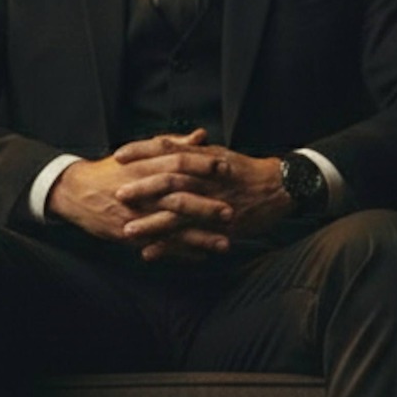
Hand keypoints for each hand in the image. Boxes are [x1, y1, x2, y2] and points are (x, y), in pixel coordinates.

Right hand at [46, 131, 233, 256]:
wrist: (76, 192)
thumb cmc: (112, 170)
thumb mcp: (139, 152)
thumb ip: (171, 143)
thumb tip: (201, 135)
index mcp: (143, 166)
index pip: (177, 162)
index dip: (203, 165)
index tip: (227, 168)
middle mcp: (141, 190)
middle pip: (177, 197)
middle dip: (206, 206)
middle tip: (231, 211)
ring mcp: (136, 214)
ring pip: (171, 226)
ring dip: (199, 237)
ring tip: (224, 244)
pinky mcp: (129, 234)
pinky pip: (159, 245)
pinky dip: (181, 252)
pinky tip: (201, 256)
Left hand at [111, 132, 291, 261]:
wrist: (279, 188)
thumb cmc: (245, 170)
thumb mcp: (218, 154)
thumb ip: (192, 150)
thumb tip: (167, 143)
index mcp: (204, 158)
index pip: (167, 150)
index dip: (141, 152)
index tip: (117, 155)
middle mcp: (207, 179)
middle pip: (170, 181)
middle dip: (143, 188)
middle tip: (118, 194)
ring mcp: (214, 204)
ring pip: (179, 213)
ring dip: (152, 223)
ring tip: (128, 230)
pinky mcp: (221, 226)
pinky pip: (192, 238)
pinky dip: (170, 247)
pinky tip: (150, 253)